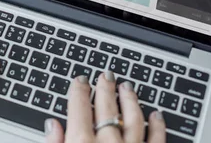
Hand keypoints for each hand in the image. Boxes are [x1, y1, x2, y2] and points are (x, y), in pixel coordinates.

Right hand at [45, 72, 165, 142]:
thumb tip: (52, 126)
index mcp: (80, 142)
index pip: (78, 107)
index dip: (79, 90)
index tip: (81, 80)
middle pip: (106, 107)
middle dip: (105, 88)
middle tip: (106, 75)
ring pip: (133, 118)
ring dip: (130, 100)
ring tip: (127, 87)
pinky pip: (156, 139)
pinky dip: (158, 125)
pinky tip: (156, 114)